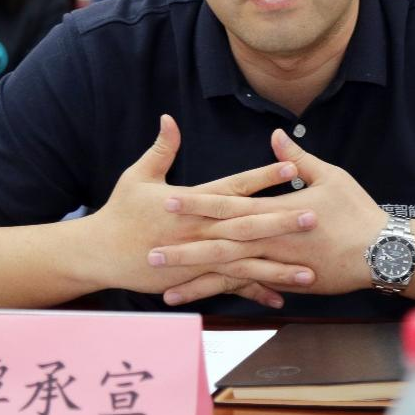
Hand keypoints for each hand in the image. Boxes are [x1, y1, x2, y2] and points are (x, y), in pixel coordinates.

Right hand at [88, 115, 314, 307]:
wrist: (100, 253)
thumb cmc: (120, 212)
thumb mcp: (139, 176)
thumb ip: (161, 149)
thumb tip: (168, 119)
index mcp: (191, 202)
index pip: (234, 187)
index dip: (263, 177)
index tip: (291, 168)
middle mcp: (199, 230)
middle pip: (247, 225)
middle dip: (281, 222)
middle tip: (314, 217)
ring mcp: (198, 257)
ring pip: (245, 261)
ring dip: (277, 266)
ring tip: (309, 270)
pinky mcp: (194, 278)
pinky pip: (229, 285)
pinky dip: (254, 290)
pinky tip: (280, 295)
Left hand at [151, 130, 386, 304]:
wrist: (382, 253)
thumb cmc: (358, 211)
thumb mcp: (330, 176)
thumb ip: (298, 159)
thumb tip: (276, 136)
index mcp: (275, 211)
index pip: (227, 205)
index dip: (196, 202)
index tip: (167, 200)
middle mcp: (270, 241)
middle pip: (219, 245)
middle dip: (184, 250)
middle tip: (150, 254)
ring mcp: (277, 266)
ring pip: (229, 276)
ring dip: (196, 282)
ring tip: (164, 291)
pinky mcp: (286, 283)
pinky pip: (252, 291)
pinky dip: (228, 298)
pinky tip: (206, 305)